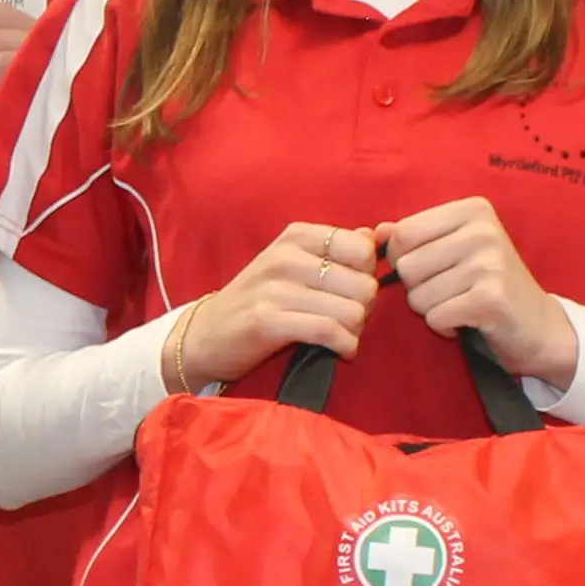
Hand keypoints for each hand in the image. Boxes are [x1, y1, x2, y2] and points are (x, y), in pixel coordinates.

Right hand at [178, 221, 380, 388]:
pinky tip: (340, 350)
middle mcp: (285, 256)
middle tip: (348, 321)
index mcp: (296, 236)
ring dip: (354, 332)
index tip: (351, 292)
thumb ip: (339, 247)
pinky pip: (329, 332)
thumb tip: (379, 235)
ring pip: (350, 311)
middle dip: (364, 310)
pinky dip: (344, 346)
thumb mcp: (295, 263)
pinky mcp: (267, 321)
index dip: (367, 276)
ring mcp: (274, 288)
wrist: (204, 335)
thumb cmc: (259, 300)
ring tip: (341, 336)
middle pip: (363, 284)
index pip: (363, 250)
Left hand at [381, 197, 578, 384]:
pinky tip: (467, 321)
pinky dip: (444, 327)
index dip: (404, 259)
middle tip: (452, 291)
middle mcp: (483, 231)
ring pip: (417, 295)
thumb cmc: (487, 284)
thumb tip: (373, 232)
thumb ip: (413, 237)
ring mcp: (489, 264)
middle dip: (418, 288)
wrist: (537, 325)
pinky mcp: (490, 299)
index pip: (403, 234)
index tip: (434, 267)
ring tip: (461, 304)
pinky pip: (435, 317)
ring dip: (432, 309)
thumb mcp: (453, 248)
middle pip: (406, 266)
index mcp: (473, 210)